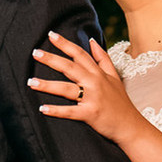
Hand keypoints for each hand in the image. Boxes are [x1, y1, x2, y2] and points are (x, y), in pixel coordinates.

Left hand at [31, 31, 141, 145]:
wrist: (130, 126)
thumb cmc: (121, 102)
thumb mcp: (115, 76)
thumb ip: (103, 58)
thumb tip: (92, 40)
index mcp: (98, 73)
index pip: (80, 54)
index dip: (65, 43)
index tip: (51, 35)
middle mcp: (95, 82)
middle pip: (70, 67)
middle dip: (51, 59)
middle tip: (35, 52)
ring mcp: (93, 98)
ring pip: (66, 89)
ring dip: (48, 85)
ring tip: (31, 82)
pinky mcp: (91, 114)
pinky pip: (70, 112)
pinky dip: (56, 110)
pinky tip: (42, 108)